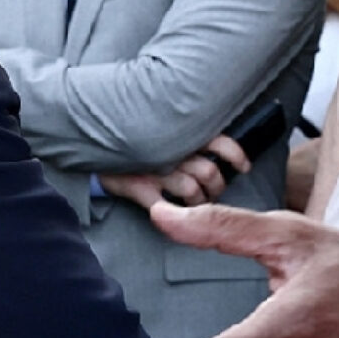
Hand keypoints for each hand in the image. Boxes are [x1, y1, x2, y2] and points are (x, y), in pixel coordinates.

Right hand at [101, 135, 250, 209]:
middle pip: (210, 172)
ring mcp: (156, 169)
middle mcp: (173, 150)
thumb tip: (217, 144)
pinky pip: (165, 207)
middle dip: (216, 185)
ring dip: (199, 201)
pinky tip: (175, 213)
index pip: (220, 143)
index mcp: (183, 132)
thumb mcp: (164, 124)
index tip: (243, 167)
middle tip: (213, 190)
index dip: (236, 156)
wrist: (95, 139)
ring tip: (197, 202)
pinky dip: (173, 213)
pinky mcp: (140, 187)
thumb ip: (188, 130)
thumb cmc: (135, 133)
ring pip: (193, 190)